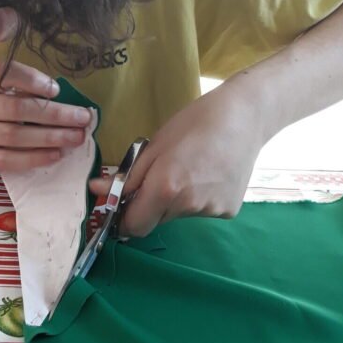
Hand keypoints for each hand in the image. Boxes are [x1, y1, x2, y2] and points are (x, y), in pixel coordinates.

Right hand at [0, 62, 91, 173]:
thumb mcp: (2, 97)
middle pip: (18, 109)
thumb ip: (27, 95)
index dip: (31, 79)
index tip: (56, 90)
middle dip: (55, 114)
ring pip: (16, 136)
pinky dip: (35, 158)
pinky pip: (10, 159)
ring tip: (75, 138)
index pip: (4, 74)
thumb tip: (69, 105)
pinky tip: (56, 155)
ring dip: (50, 137)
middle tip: (82, 119)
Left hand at [90, 83, 263, 236]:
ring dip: (174, 201)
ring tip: (189, 170)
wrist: (246, 116)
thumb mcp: (153, 147)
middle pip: (155, 220)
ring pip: (178, 215)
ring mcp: (211, 211)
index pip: (133, 226)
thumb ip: (126, 177)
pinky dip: (197, 199)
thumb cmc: (193, 124)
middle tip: (160, 176)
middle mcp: (188, 206)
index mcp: (165, 189)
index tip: (123, 205)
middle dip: (149, 205)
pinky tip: (208, 175)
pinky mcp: (229, 210)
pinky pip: (200, 211)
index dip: (124, 219)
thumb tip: (96, 192)